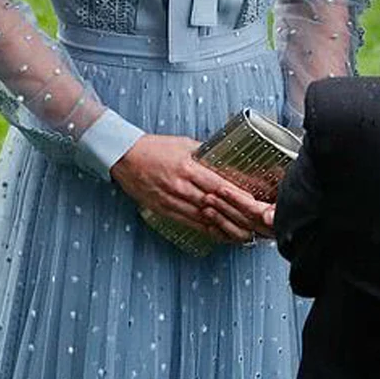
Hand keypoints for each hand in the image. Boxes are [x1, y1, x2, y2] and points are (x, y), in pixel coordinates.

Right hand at [111, 134, 271, 243]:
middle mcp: (181, 187)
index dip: (237, 197)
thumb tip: (224, 160)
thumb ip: (205, 154)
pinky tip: (221, 234)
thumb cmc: (154, 148)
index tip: (254, 204)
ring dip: (225, 227)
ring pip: (203, 218)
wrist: (124, 157)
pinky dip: (207, 230)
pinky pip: (189, 223)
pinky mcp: (164, 210)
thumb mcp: (184, 144)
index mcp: (188, 168)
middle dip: (236, 216)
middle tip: (255, 224)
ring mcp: (172, 201)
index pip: (218, 186)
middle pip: (213, 206)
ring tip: (244, 234)